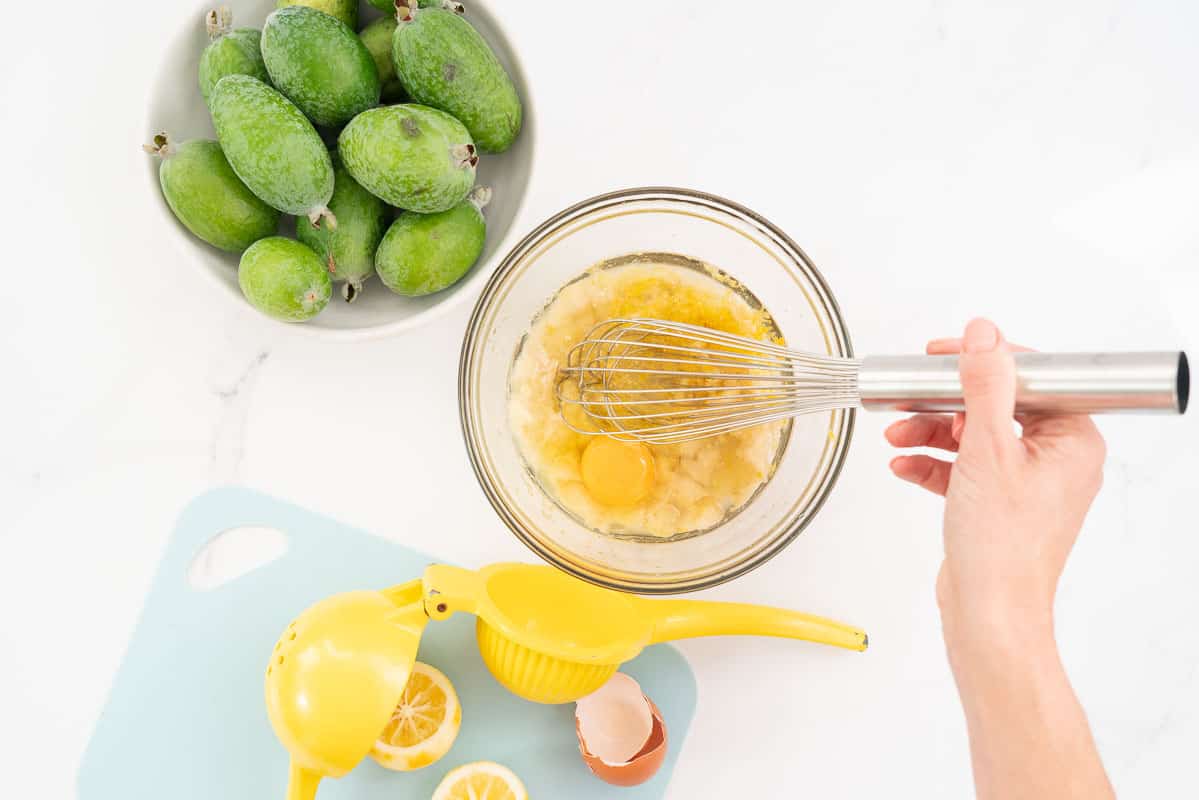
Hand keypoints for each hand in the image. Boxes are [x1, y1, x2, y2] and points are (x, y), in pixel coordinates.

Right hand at [884, 318, 1106, 643]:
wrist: (989, 614)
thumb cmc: (1002, 547)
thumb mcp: (987, 449)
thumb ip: (986, 385)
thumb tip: (984, 335)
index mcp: (1072, 440)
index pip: (1029, 377)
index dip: (981, 361)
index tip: (942, 356)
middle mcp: (1056, 459)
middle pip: (996, 405)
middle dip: (943, 403)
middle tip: (910, 395)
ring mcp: (1027, 483)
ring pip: (975, 436)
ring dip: (931, 431)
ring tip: (897, 434)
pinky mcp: (999, 503)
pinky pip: (964, 468)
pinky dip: (934, 463)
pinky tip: (905, 465)